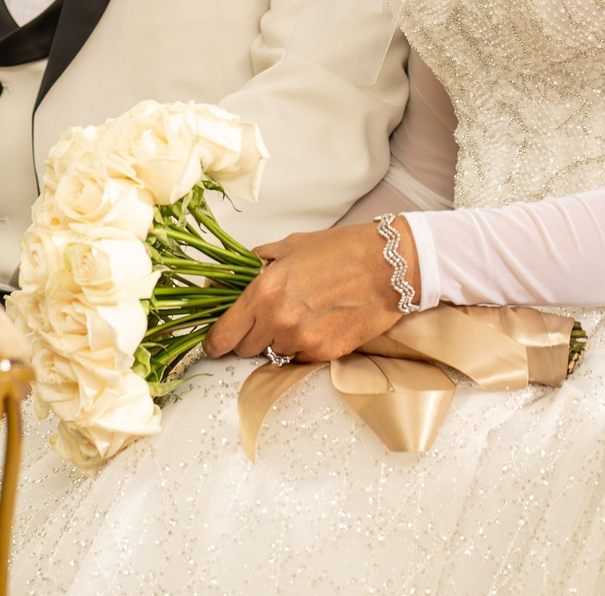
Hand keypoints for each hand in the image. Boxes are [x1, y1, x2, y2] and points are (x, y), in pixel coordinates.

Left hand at [205, 218, 412, 365]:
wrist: (389, 266)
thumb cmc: (344, 250)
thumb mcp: (294, 245)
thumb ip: (263, 260)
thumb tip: (244, 267)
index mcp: (264, 291)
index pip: (224, 334)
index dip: (216, 341)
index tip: (216, 342)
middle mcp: (278, 320)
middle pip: (245, 349)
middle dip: (251, 337)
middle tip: (268, 319)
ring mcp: (302, 340)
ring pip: (274, 354)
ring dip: (280, 341)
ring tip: (303, 316)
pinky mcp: (324, 353)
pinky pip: (300, 358)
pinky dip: (304, 346)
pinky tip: (320, 324)